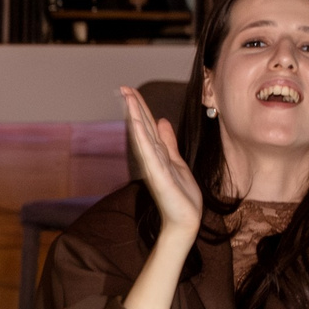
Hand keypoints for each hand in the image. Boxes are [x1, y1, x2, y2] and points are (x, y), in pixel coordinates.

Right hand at [121, 86, 201, 237]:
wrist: (185, 220)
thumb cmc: (181, 195)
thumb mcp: (177, 162)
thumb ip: (168, 142)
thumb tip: (161, 121)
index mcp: (157, 154)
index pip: (146, 126)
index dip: (139, 107)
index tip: (130, 90)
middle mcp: (152, 158)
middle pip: (142, 127)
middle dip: (133, 107)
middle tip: (123, 87)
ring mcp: (154, 167)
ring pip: (143, 136)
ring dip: (135, 117)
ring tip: (128, 98)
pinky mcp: (159, 176)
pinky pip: (150, 153)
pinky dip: (142, 138)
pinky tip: (137, 124)